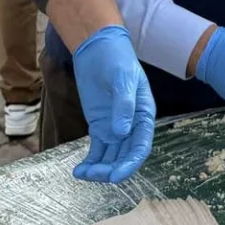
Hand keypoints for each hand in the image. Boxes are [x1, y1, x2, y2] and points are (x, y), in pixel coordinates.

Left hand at [70, 25, 155, 183]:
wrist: (99, 47)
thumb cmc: (117, 59)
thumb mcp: (123, 79)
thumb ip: (124, 105)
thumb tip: (121, 133)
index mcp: (144, 114)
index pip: (141, 145)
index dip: (130, 163)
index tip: (115, 176)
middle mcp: (132, 124)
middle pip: (125, 155)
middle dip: (111, 169)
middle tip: (92, 175)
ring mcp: (115, 126)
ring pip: (110, 156)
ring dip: (99, 168)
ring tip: (82, 173)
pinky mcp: (99, 125)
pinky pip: (97, 149)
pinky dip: (90, 161)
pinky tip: (79, 170)